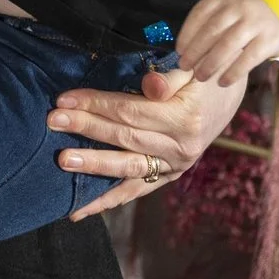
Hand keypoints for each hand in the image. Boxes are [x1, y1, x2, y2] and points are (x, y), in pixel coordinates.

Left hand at [48, 64, 247, 219]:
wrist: (226, 97)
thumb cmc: (201, 78)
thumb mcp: (191, 69)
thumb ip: (168, 78)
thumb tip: (149, 85)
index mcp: (184, 118)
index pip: (131, 112)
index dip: (96, 105)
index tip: (64, 99)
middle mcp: (181, 147)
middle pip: (125, 138)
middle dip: (86, 129)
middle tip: (53, 122)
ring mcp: (175, 166)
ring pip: (127, 167)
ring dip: (93, 165)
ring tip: (63, 162)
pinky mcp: (168, 177)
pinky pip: (135, 191)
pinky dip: (107, 200)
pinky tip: (80, 209)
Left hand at [176, 0, 278, 85]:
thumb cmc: (242, 18)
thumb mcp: (226, 10)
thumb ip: (208, 24)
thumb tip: (184, 51)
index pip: (200, 14)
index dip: (186, 34)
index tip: (179, 51)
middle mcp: (240, 6)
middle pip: (212, 30)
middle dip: (195, 52)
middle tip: (185, 67)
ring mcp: (256, 22)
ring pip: (228, 45)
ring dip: (211, 64)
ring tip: (200, 77)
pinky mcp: (269, 39)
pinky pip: (248, 58)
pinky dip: (233, 72)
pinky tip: (222, 82)